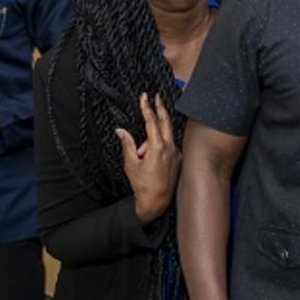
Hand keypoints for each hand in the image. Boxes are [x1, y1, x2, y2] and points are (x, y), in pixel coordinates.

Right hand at [118, 93, 181, 224]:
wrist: (157, 202)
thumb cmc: (142, 185)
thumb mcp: (130, 164)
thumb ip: (127, 145)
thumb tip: (120, 130)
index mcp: (157, 147)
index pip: (151, 122)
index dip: (147, 108)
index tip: (144, 97)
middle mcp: (170, 148)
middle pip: (165, 122)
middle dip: (160, 108)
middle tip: (157, 97)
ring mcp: (176, 153)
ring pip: (165, 136)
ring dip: (152, 138)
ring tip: (141, 155)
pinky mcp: (179, 159)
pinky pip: (168, 146)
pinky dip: (159, 147)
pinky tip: (150, 159)